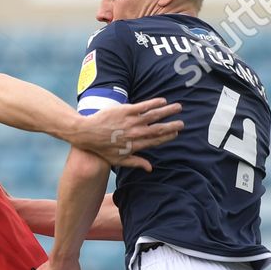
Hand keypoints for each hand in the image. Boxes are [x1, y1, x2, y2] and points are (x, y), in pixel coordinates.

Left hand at [68, 99, 182, 170]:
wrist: (87, 133)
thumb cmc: (102, 148)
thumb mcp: (118, 160)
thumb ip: (135, 163)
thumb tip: (150, 168)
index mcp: (135, 145)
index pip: (156, 141)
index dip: (167, 137)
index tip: (176, 133)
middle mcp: (136, 133)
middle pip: (158, 129)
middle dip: (172, 126)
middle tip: (182, 123)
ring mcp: (131, 121)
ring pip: (154, 115)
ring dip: (168, 111)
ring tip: (178, 107)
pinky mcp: (126, 110)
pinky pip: (144, 106)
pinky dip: (154, 103)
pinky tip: (163, 101)